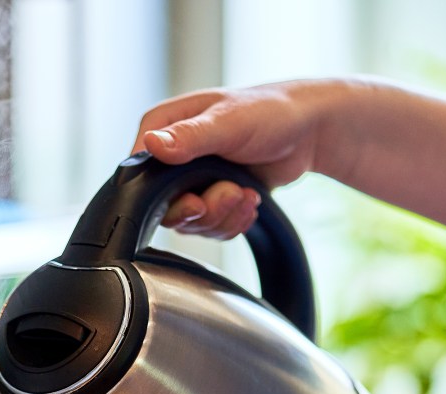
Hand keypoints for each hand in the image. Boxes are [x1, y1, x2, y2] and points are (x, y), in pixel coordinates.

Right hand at [132, 81, 337, 239]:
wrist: (306, 131)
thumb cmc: (268, 111)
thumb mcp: (227, 122)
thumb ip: (189, 136)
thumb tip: (152, 144)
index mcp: (164, 126)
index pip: (138, 172)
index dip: (161, 195)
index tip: (194, 200)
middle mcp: (171, 156)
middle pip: (164, 206)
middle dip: (203, 210)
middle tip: (230, 194)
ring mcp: (191, 181)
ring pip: (190, 223)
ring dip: (223, 216)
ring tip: (247, 194)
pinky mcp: (211, 199)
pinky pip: (210, 228)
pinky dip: (233, 222)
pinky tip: (250, 202)